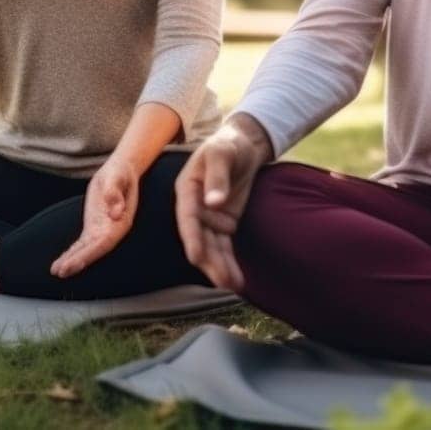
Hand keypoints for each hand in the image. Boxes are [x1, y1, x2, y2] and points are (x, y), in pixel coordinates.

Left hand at [51, 157, 139, 278]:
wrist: (120, 170)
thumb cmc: (121, 173)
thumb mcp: (118, 177)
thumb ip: (115, 193)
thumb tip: (116, 211)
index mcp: (121, 221)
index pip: (104, 242)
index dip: (89, 254)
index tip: (73, 263)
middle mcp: (112, 230)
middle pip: (93, 250)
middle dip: (77, 262)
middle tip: (60, 272)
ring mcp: (102, 230)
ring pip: (85, 250)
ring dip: (72, 261)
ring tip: (56, 271)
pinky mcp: (93, 227)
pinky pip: (81, 244)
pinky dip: (71, 253)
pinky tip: (60, 262)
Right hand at [175, 116, 271, 291]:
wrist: (243, 145)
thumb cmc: (227, 144)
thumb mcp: (221, 153)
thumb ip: (217, 176)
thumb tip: (213, 202)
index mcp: (187, 190)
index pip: (187, 218)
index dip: (191, 238)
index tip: (195, 257)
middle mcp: (194, 208)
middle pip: (200, 239)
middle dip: (210, 261)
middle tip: (222, 281)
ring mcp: (209, 218)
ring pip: (212, 247)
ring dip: (221, 267)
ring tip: (234, 286)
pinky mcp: (224, 224)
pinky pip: (225, 246)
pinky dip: (230, 262)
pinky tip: (237, 280)